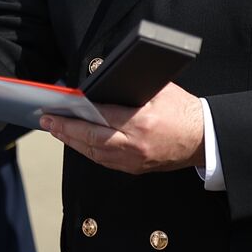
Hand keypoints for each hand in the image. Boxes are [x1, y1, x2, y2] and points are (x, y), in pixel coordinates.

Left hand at [40, 81, 204, 174]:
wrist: (204, 139)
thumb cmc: (184, 111)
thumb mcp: (159, 90)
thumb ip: (130, 87)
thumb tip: (101, 82)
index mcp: (141, 122)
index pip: (98, 117)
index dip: (74, 114)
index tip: (56, 109)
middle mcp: (134, 144)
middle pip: (90, 139)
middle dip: (65, 130)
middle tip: (47, 121)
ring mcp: (134, 160)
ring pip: (94, 153)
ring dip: (73, 142)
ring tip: (57, 130)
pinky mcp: (135, 168)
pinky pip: (104, 161)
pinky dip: (88, 151)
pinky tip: (78, 142)